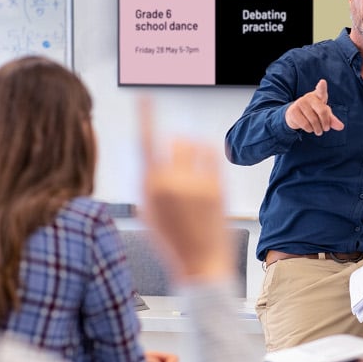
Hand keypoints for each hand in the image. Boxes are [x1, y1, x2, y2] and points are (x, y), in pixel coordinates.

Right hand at [139, 98, 232, 280]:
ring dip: (191, 148)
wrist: (200, 264)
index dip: (145, 117)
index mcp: (149, 188)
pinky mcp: (218, 187)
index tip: (144, 97)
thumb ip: (145, 183)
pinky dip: (207, 153)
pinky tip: (204, 165)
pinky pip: (212, 154)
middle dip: (174, 144)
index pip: (144, 143)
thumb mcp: (147, 213)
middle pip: (174, 141)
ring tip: (190, 166)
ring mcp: (197, 184)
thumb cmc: (171, 242)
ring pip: (194, 144)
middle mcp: (172, 182)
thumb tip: (148, 158)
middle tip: (176, 157)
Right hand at [285, 79, 345, 135]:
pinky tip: (309, 128)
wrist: (295, 115)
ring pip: (314, 121)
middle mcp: (309, 97)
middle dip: (326, 124)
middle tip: (326, 129)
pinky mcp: (293, 111)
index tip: (322, 82)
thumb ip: (332, 119)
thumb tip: (341, 127)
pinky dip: (310, 130)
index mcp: (319, 95)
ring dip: (318, 129)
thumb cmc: (313, 112)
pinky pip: (305, 125)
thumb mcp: (324, 114)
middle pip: (322, 112)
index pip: (321, 90)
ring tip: (318, 130)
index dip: (322, 87)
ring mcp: (300, 103)